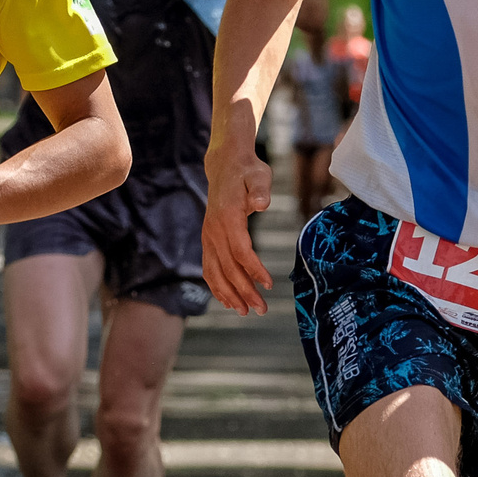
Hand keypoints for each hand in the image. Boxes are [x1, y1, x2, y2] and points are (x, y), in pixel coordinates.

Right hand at [200, 136, 275, 315]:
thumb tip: (262, 203)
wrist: (225, 165)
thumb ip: (260, 189)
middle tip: (262, 309)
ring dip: (229, 295)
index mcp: (228, 217)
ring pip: (215, 272)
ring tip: (246, 311)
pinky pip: (209, 268)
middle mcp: (214, 230)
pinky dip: (217, 287)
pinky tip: (229, 300)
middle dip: (244, 291)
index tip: (269, 284)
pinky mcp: (208, 240)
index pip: (240, 250)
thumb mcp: (259, 174)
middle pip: (228, 268)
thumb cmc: (247, 171)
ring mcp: (208, 236)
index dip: (254, 270)